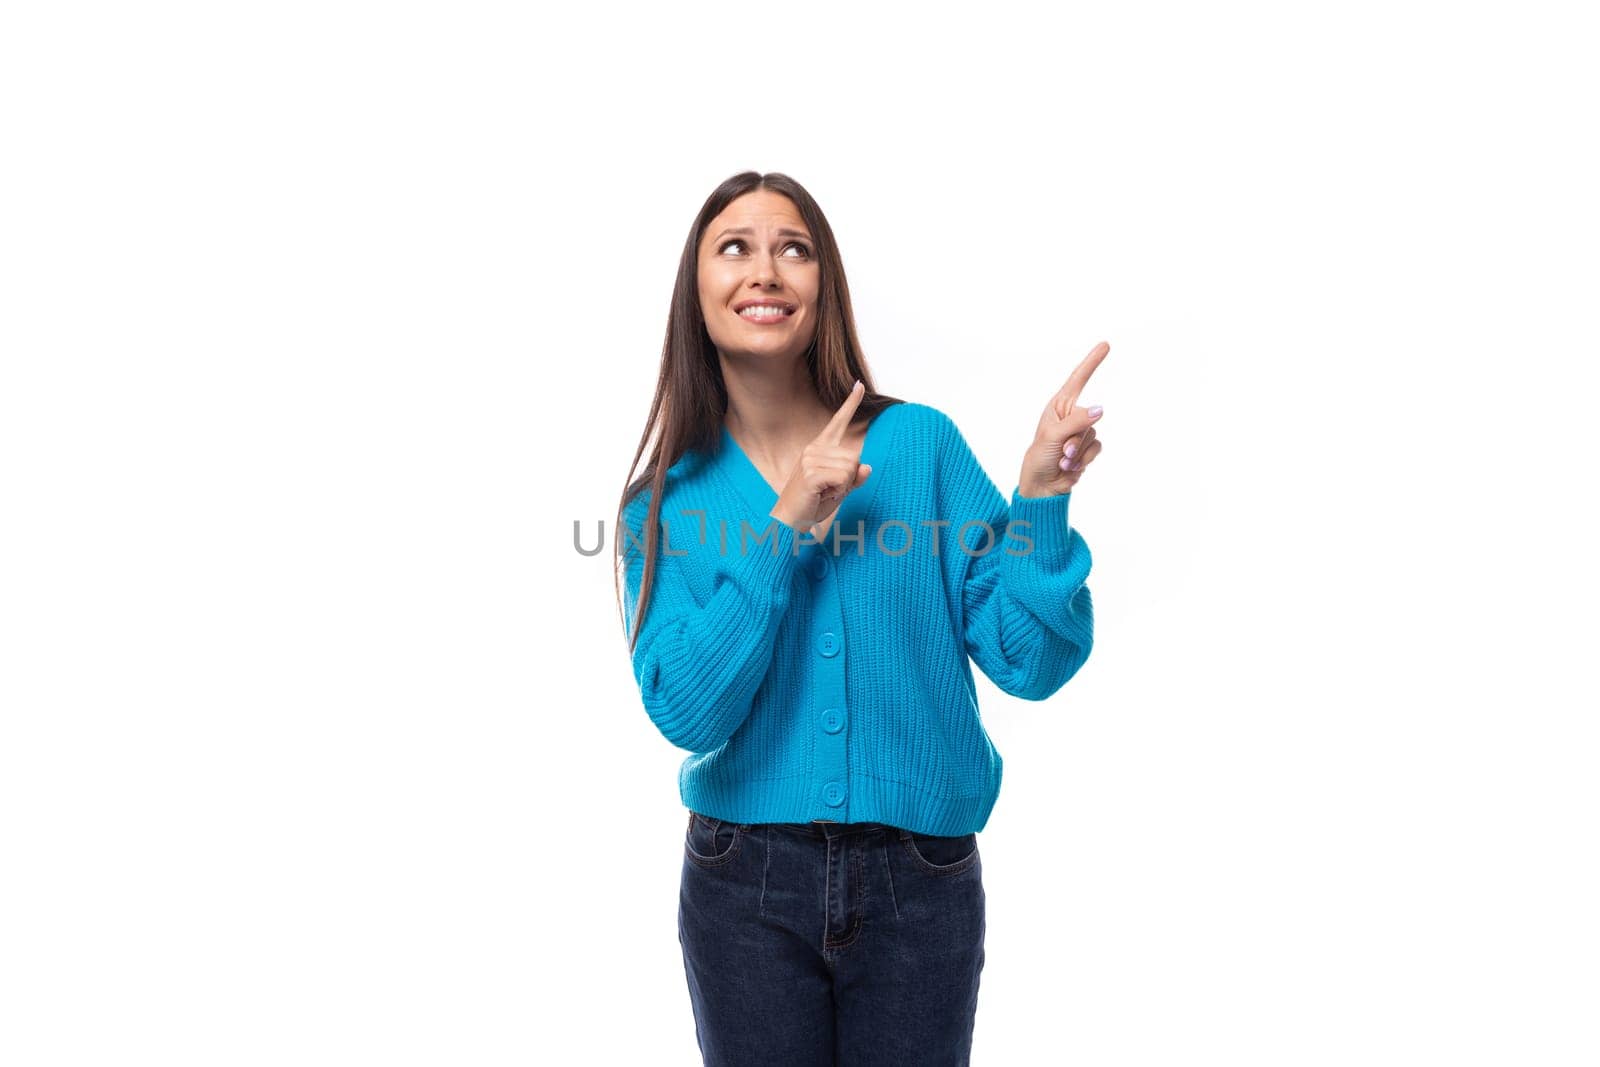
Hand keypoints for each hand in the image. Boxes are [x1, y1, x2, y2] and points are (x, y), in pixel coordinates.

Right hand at [770, 380, 873, 535]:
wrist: (789, 520)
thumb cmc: (813, 503)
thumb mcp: (839, 489)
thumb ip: (854, 478)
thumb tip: (867, 467)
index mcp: (820, 448)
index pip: (838, 421)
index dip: (850, 403)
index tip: (859, 385)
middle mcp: (814, 448)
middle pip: (854, 456)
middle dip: (849, 478)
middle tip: (830, 489)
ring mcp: (810, 459)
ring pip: (850, 467)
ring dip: (844, 486)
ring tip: (825, 492)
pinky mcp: (810, 473)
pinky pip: (843, 477)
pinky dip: (839, 490)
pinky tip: (823, 494)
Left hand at [1018, 341, 1107, 496]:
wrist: (1042, 485)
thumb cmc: (1039, 456)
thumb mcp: (1053, 435)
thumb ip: (1077, 421)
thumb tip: (1100, 410)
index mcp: (1059, 406)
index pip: (1078, 379)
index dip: (1092, 362)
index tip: (1105, 345)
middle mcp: (1071, 416)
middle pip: (1090, 417)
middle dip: (1076, 437)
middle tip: (1060, 450)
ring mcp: (1081, 432)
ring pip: (1094, 434)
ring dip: (1078, 451)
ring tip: (1062, 459)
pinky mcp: (1087, 448)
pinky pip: (1097, 448)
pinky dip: (1084, 459)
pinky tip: (1070, 466)